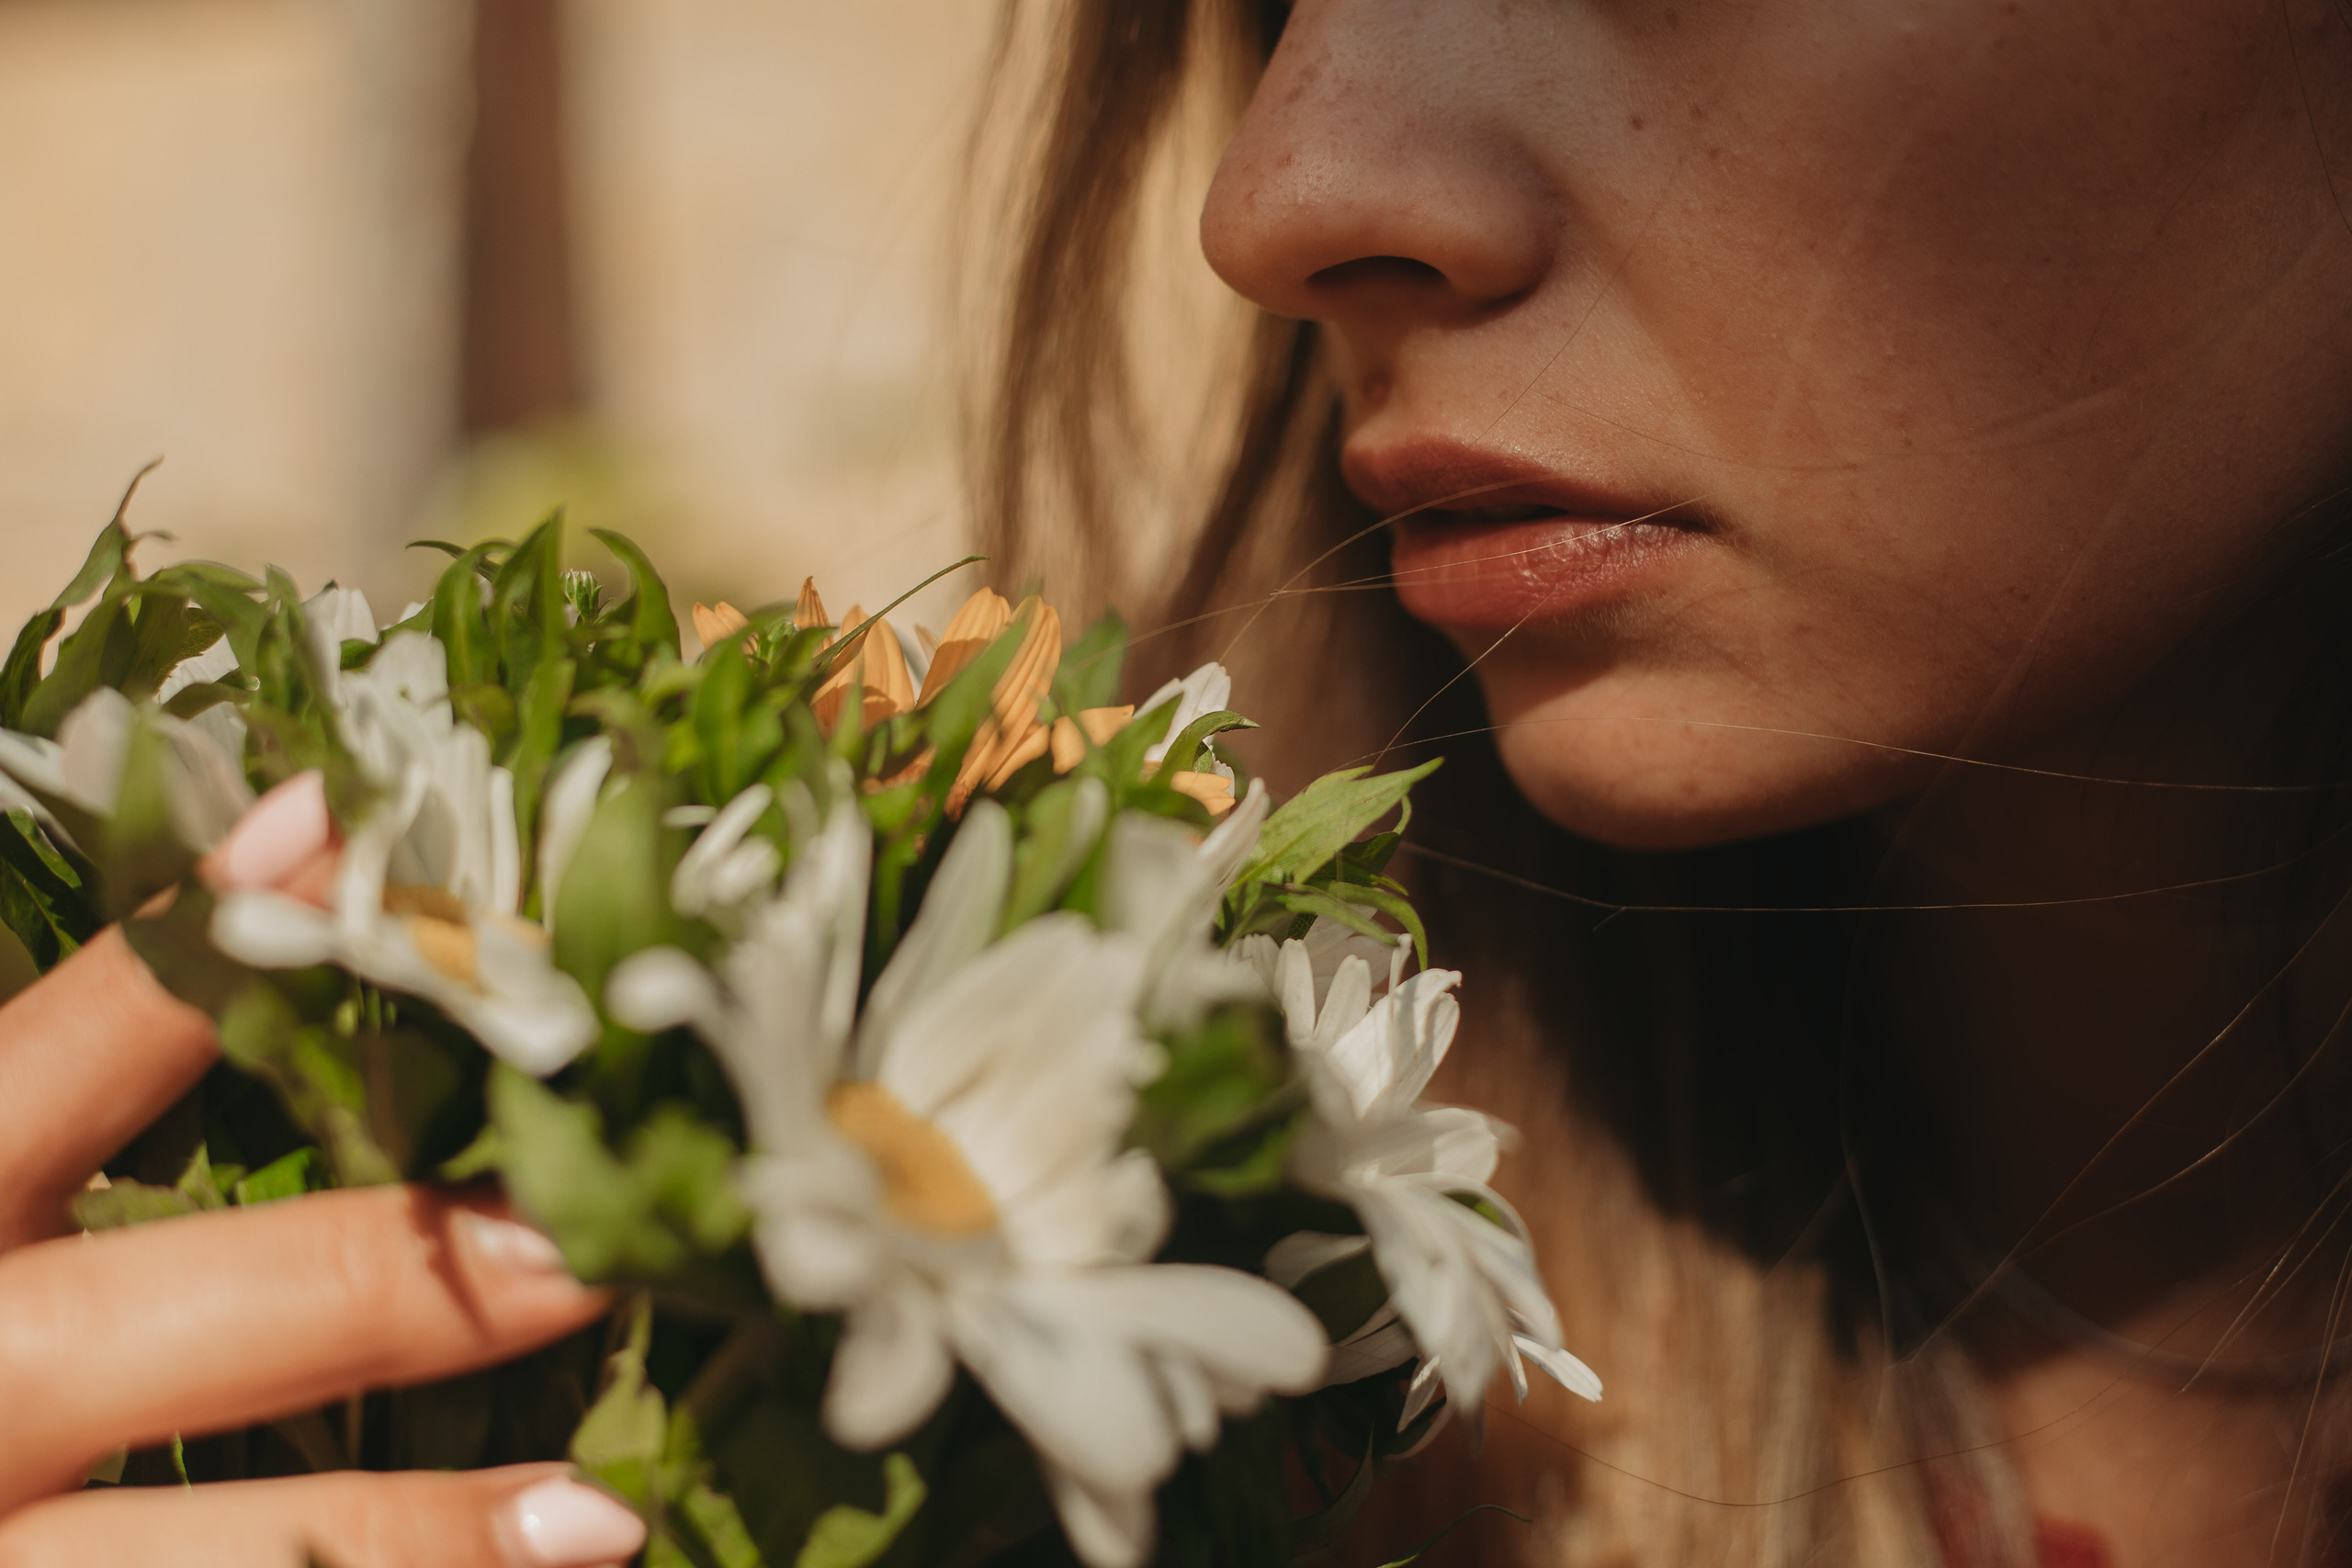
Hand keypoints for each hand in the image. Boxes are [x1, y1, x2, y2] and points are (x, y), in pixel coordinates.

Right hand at [0, 777, 642, 1567]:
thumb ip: (57, 1102)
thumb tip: (277, 899)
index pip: (36, 1064)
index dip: (182, 956)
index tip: (341, 838)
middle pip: (138, 1329)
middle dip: (371, 1286)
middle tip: (584, 1245)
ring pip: (189, 1559)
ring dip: (397, 1541)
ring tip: (602, 1518)